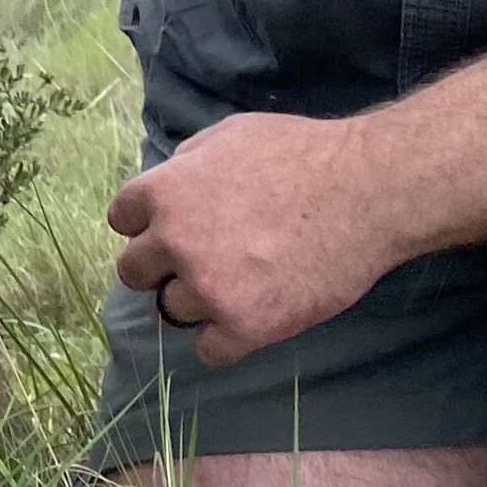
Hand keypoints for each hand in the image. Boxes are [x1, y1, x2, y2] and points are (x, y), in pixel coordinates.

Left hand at [106, 114, 410, 366]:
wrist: (364, 192)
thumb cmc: (300, 154)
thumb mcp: (229, 135)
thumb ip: (188, 162)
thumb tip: (169, 182)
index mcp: (165, 191)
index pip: (122, 220)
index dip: (146, 225)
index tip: (170, 230)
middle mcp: (176, 242)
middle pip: (134, 272)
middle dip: (158, 269)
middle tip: (195, 264)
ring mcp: (209, 288)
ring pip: (170, 313)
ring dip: (193, 305)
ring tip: (229, 290)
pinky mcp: (246, 326)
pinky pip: (208, 351)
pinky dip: (222, 341)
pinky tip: (245, 321)